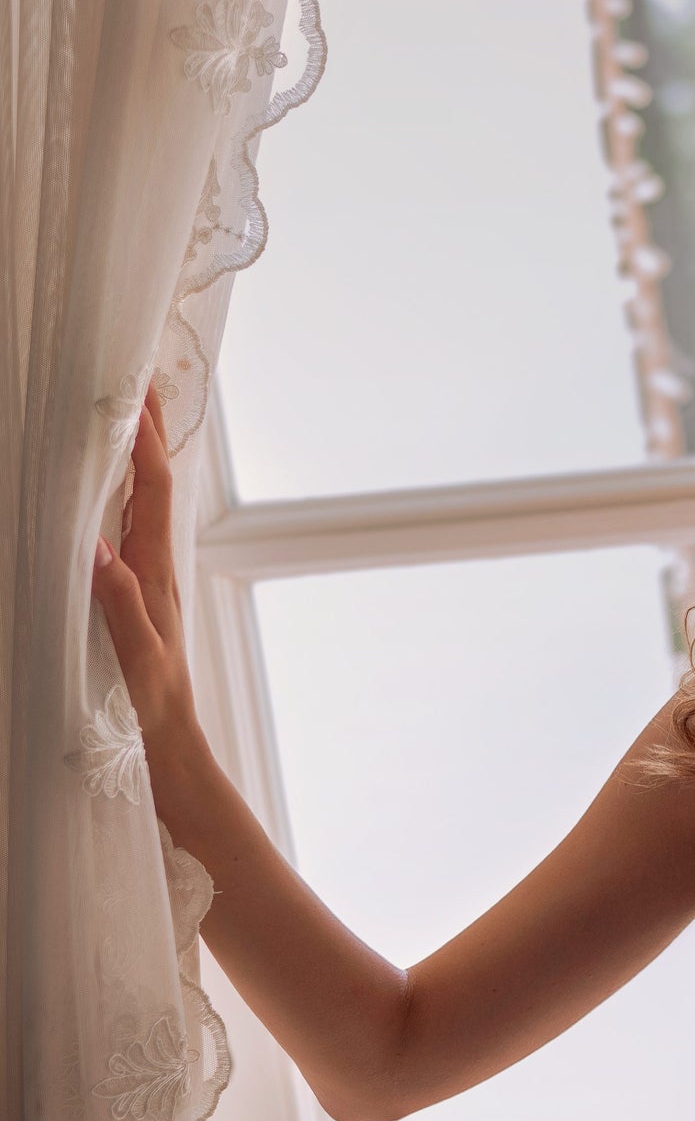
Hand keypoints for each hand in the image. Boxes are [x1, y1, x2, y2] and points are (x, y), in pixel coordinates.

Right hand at [90, 381, 200, 747]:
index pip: (150, 492)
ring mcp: (151, 577)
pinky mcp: (140, 592)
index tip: (135, 393)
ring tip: (130, 416)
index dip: (145, 441)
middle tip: (141, 381)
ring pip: (143, 502)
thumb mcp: (136, 651)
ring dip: (138, 457)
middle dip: (150, 433)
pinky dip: (124, 494)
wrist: (172, 739)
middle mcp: (158, 565)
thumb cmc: (155, 702)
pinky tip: (114, 489)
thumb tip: (97, 543)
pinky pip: (132, 528)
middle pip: (154, 485)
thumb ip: (118, 599)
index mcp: (158, 570)